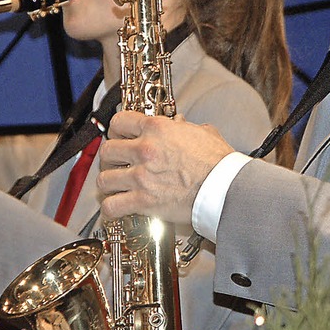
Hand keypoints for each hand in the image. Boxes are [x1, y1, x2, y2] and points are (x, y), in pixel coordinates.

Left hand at [97, 111, 232, 222]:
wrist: (225, 189)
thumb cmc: (218, 163)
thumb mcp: (202, 132)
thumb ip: (184, 126)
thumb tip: (178, 123)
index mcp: (156, 129)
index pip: (119, 121)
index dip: (117, 129)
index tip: (119, 136)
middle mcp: (144, 150)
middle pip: (108, 149)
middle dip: (111, 157)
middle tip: (117, 162)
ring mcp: (141, 176)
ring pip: (104, 178)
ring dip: (109, 182)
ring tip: (116, 185)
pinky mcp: (143, 201)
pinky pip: (112, 205)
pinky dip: (111, 208)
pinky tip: (117, 206)